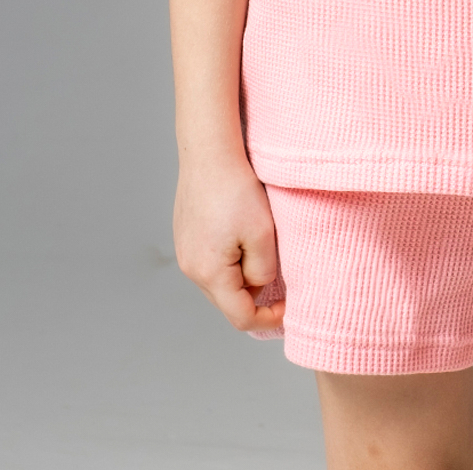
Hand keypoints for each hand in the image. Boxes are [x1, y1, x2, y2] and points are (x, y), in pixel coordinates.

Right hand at [172, 151, 284, 331]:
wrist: (209, 153)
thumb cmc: (235, 189)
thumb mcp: (263, 234)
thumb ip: (263, 271)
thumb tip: (258, 286)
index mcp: (210, 273)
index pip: (240, 318)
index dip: (268, 319)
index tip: (288, 306)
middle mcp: (191, 269)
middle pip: (227, 303)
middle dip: (254, 296)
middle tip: (277, 271)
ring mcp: (184, 253)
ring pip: (219, 283)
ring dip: (241, 277)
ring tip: (259, 247)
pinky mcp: (185, 238)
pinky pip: (210, 263)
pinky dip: (229, 261)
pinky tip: (241, 234)